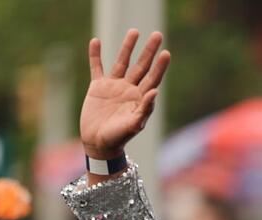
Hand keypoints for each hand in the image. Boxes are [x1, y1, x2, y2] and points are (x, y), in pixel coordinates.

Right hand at [80, 29, 170, 159]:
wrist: (98, 144)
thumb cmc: (118, 138)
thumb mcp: (133, 125)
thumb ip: (144, 109)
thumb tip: (154, 92)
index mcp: (140, 98)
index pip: (153, 78)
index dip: (160, 66)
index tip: (166, 53)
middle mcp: (129, 89)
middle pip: (141, 66)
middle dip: (149, 51)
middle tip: (157, 35)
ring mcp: (114, 87)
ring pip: (122, 62)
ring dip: (127, 47)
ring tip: (134, 32)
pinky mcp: (98, 87)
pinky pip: (97, 67)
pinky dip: (95, 55)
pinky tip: (96, 42)